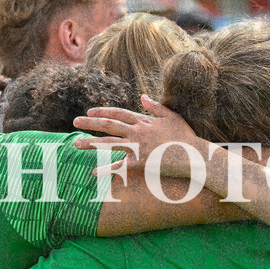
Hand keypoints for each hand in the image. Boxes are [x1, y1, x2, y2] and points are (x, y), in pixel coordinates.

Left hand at [74, 95, 203, 177]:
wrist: (194, 155)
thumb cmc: (185, 136)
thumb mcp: (171, 116)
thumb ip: (155, 106)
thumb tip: (142, 96)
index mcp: (143, 121)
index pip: (118, 113)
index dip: (102, 112)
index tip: (89, 112)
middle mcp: (137, 132)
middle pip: (108, 125)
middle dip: (89, 123)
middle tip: (75, 122)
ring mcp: (138, 147)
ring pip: (109, 144)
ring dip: (91, 144)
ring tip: (76, 145)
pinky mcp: (141, 163)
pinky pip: (120, 166)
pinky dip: (107, 169)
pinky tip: (94, 172)